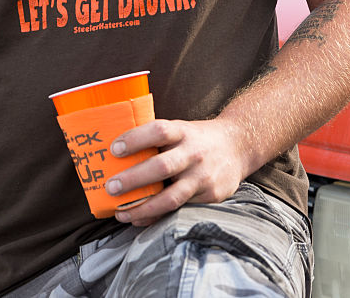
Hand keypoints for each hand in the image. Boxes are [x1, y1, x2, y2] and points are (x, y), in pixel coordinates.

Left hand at [105, 118, 247, 226]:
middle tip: (111, 187)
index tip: (114, 149)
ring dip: (143, 207)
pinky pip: (179, 210)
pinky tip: (140, 219)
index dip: (135, 139)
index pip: (158, 132)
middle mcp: (194, 153)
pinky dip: (157, 216)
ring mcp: (203, 176)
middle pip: (161, 167)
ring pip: (171, 197)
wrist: (238, 146)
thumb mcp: (180, 129)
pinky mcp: (210, 196)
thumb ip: (156, 140)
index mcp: (182, 132)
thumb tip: (116, 154)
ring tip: (121, 213)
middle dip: (133, 179)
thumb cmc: (196, 139)